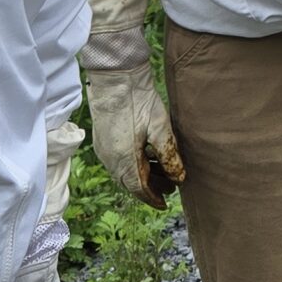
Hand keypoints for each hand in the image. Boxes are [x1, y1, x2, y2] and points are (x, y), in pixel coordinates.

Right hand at [84, 69, 181, 207]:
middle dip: (150, 187)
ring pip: (123, 172)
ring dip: (142, 175)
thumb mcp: (160, 128)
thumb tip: (179, 177)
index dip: (153, 198)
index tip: (165, 204)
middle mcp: (110, 159)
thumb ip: (169, 156)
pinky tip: (147, 156)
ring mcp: (103, 149)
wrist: (115, 77)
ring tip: (163, 171)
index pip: (139, 189)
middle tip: (170, 187)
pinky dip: (133, 164)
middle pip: (130, 182)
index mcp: (123, 160)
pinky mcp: (102, 139)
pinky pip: (118, 161)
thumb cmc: (139, 100)